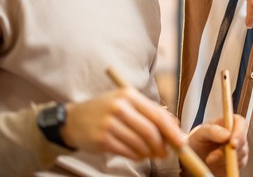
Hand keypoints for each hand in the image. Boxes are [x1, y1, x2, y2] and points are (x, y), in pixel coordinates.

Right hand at [60, 88, 183, 159]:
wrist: (72, 120)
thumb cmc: (104, 111)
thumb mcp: (125, 102)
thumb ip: (149, 111)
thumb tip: (174, 125)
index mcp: (128, 95)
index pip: (157, 114)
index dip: (171, 131)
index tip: (180, 142)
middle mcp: (119, 107)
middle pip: (150, 131)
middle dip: (162, 145)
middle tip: (166, 153)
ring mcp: (109, 123)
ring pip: (139, 143)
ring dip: (149, 153)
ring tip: (151, 154)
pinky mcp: (102, 139)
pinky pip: (127, 151)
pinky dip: (137, 156)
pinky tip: (138, 155)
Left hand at [187, 115, 248, 175]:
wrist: (196, 158)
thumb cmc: (198, 142)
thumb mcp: (200, 133)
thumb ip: (212, 131)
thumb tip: (227, 135)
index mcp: (228, 122)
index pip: (241, 123)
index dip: (239, 133)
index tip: (232, 143)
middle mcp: (236, 134)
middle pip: (242, 142)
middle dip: (227, 151)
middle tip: (211, 158)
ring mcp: (239, 148)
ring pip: (239, 155)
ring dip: (223, 160)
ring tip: (209, 159)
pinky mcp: (239, 161)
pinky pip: (237, 166)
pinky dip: (225, 166)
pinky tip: (215, 164)